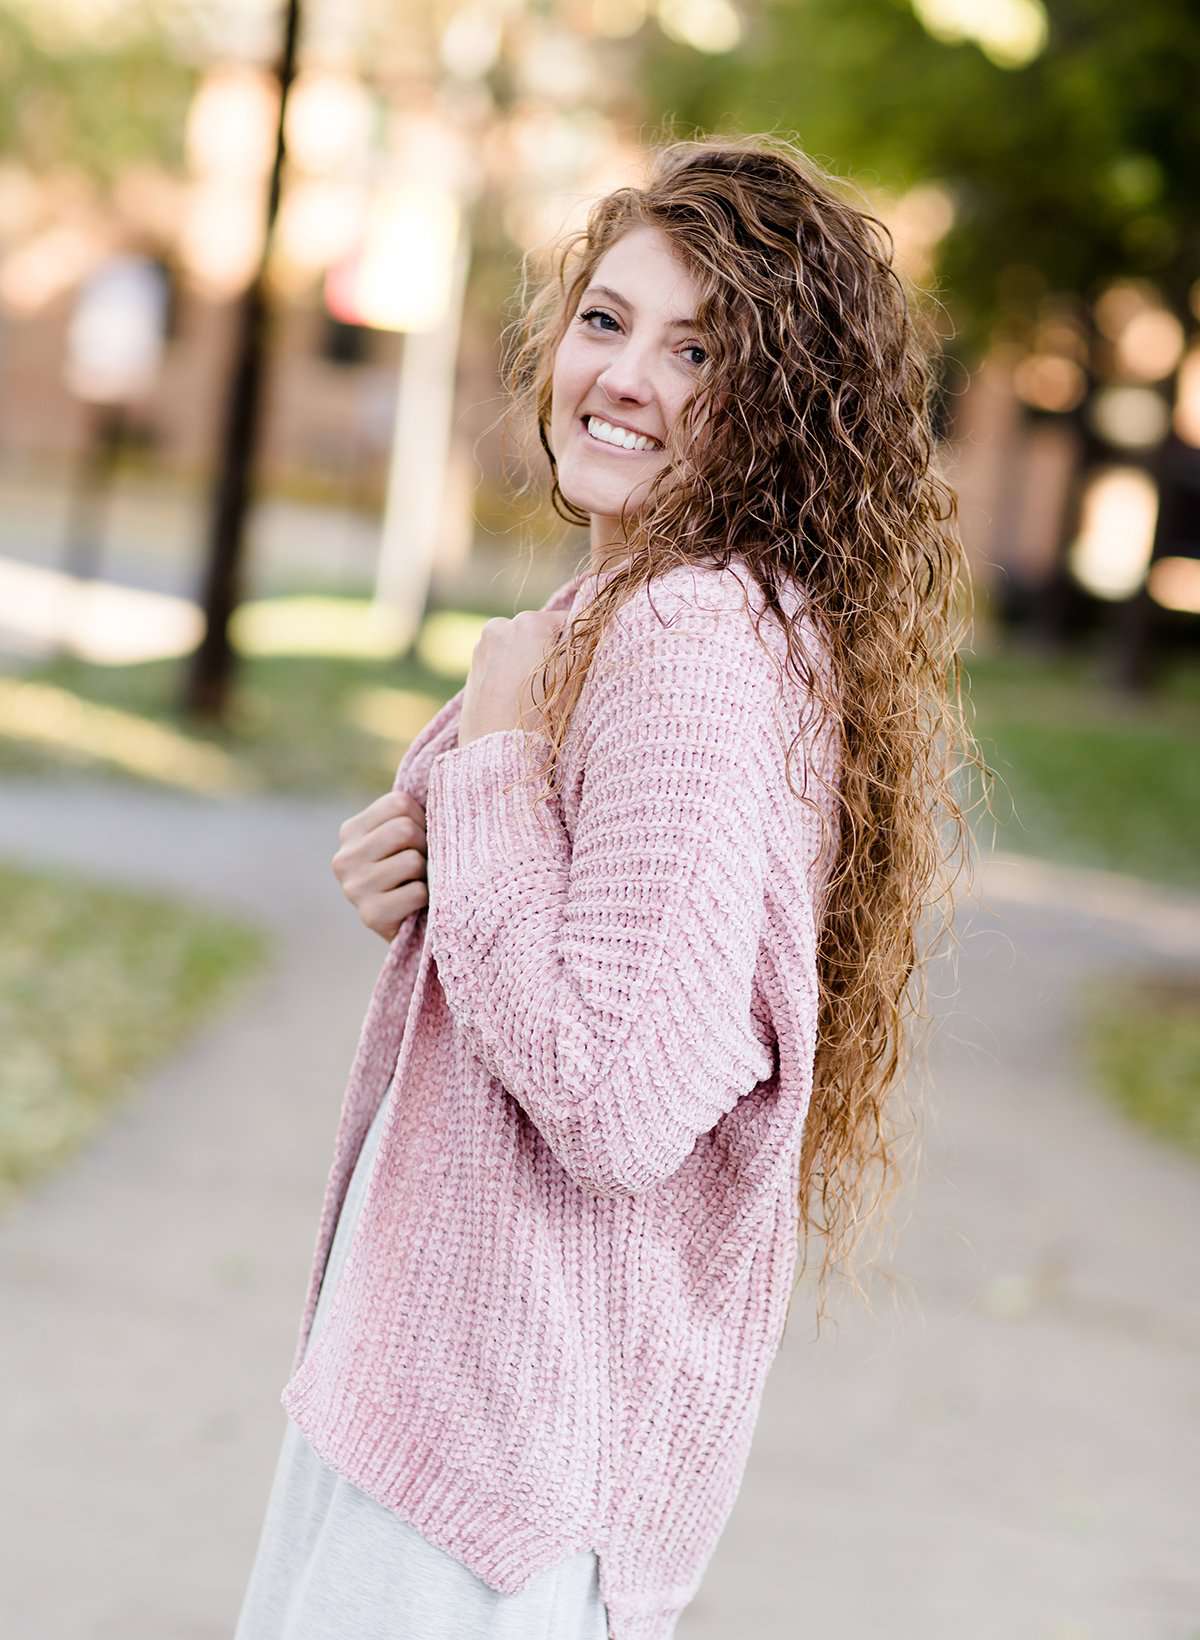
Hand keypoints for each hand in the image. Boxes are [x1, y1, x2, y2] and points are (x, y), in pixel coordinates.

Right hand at [332, 790, 427, 940]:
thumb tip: (439, 785)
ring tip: (417, 882)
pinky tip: (415, 905)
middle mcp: (344, 858)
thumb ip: (409, 812)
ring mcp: (354, 888)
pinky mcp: (370, 916)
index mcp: (350, 831)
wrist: (411, 924)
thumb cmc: (413, 871)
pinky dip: (426, 898)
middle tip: (421, 864)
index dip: (421, 819)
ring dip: (425, 873)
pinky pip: (417, 892)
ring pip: (412, 860)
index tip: (420, 838)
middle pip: (404, 829)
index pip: (399, 803)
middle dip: (425, 846)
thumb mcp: (403, 836)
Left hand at [458, 609, 567, 748]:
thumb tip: (588, 636)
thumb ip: (580, 650)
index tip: (579, 663)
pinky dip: (510, 672)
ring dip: (528, 660)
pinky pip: (500, 661)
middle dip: (548, 650)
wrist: (496, 747)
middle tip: (556, 681)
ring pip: (517, 646)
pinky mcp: (473, 666)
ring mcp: (482, 645)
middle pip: (537, 632)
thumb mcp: (571, 678)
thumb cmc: (539, 713)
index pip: (565, 622)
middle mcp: (501, 626)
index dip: (576, 643)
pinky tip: (517, 696)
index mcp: (530, 622)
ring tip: (534, 692)